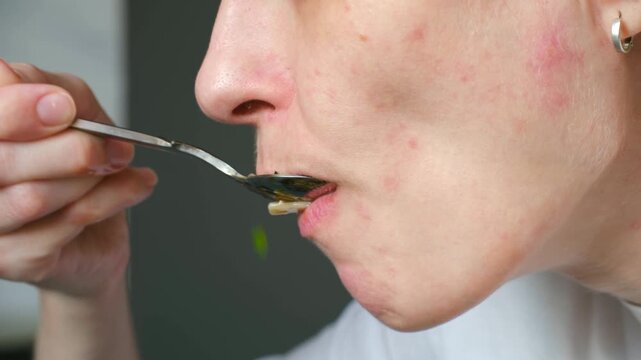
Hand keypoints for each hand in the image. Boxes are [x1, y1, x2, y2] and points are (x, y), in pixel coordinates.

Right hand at [0, 59, 156, 297]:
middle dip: (71, 150)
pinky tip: (131, 188)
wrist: (95, 227)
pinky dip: (110, 201)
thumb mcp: (78, 109)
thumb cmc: (77, 162)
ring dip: (91, 178)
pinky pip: (64, 225)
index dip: (20, 111)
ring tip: (119, 166)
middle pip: (3, 162)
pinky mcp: (13, 259)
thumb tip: (57, 102)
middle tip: (115, 146)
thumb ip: (65, 95)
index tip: (64, 107)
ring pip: (32, 198)